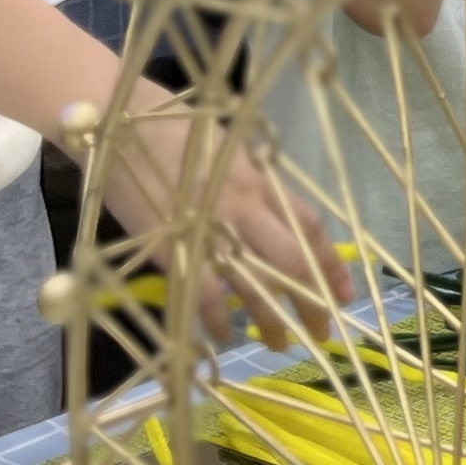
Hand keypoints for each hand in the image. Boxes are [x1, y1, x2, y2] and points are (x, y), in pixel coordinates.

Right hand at [96, 109, 350, 338]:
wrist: (120, 120)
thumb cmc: (175, 131)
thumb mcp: (228, 150)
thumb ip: (254, 183)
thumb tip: (277, 216)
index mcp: (259, 180)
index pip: (309, 226)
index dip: (332, 263)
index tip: (345, 293)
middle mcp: (244, 205)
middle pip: (293, 261)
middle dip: (312, 302)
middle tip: (320, 333)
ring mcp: (210, 226)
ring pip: (256, 282)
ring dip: (271, 318)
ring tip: (278, 344)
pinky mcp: (174, 245)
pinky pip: (205, 292)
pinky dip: (216, 318)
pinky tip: (221, 335)